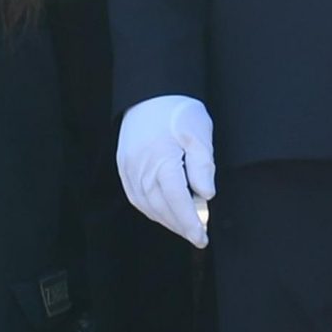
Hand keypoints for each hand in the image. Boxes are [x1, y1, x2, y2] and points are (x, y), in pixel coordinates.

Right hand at [115, 94, 215, 246]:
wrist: (150, 93)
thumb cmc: (178, 111)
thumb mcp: (199, 132)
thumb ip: (203, 164)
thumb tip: (206, 195)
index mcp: (162, 158)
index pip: (177, 200)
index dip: (189, 222)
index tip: (201, 237)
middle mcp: (141, 168)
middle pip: (161, 207)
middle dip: (180, 226)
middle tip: (199, 237)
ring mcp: (129, 169)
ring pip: (148, 206)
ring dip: (167, 221)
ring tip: (185, 227)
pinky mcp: (124, 168)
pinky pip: (137, 198)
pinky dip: (152, 210)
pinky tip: (166, 214)